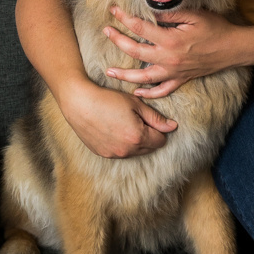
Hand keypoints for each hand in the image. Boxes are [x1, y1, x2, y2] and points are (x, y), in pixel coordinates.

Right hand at [59, 74, 176, 157]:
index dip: (159, 129)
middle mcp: (127, 150)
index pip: (160, 141)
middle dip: (149, 136)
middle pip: (149, 148)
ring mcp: (114, 154)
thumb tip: (172, 127)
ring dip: (135, 141)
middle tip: (138, 119)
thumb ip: (155, 118)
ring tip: (125, 123)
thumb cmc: (108, 100)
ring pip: (135, 152)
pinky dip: (122, 143)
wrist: (80, 103)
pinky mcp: (103, 154)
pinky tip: (114, 129)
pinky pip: (120, 152)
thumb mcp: (135, 104)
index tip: (151, 119)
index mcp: (138, 137)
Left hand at [104, 7, 240, 98]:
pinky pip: (162, 90)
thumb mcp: (194, 14)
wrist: (233, 48)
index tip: (113, 10)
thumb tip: (151, 10)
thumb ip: (171, 13)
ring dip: (125, 74)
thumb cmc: (216, 28)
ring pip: (143, 76)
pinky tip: (137, 92)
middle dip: (118, 40)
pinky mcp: (181, 79)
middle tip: (106, 32)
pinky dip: (149, 93)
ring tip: (109, 71)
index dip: (124, 18)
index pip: (140, 27)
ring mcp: (174, 72)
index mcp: (170, 39)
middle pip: (135, 50)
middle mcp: (168, 58)